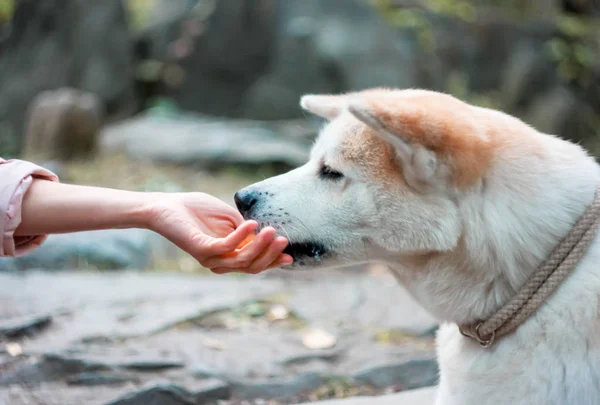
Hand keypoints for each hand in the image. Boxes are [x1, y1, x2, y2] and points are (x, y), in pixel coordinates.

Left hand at [145, 192, 292, 273]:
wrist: (167, 205)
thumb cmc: (197, 209)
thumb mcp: (230, 219)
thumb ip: (246, 229)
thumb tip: (265, 234)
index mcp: (227, 257)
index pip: (254, 265)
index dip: (273, 261)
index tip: (289, 254)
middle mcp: (219, 262)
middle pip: (251, 267)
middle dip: (270, 255)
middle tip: (283, 240)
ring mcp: (210, 258)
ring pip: (243, 259)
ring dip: (260, 246)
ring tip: (272, 231)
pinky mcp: (201, 248)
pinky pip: (227, 246)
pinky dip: (242, 236)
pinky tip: (252, 224)